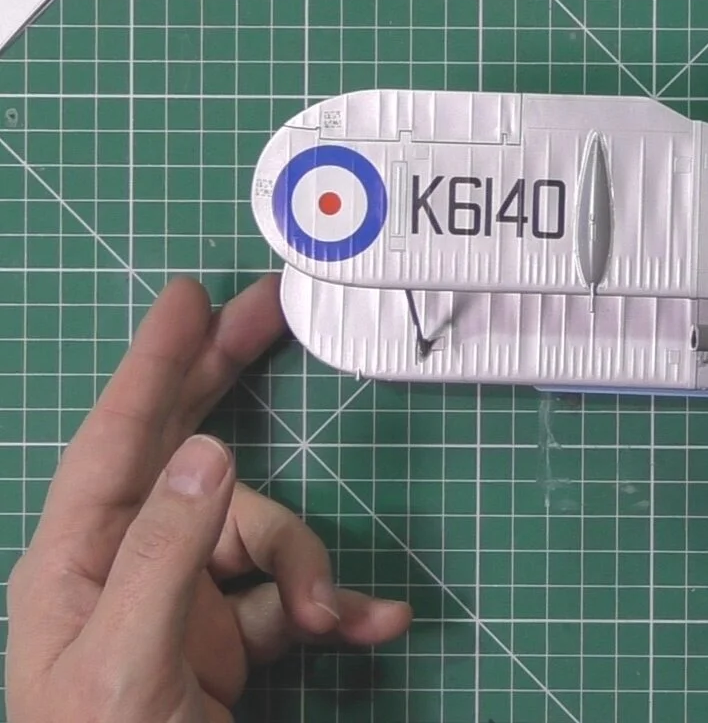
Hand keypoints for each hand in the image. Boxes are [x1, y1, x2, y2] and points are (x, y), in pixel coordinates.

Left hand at [5, 276, 412, 721]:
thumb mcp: (129, 662)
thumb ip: (166, 554)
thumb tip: (207, 453)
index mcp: (79, 563)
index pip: (118, 443)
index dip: (153, 366)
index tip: (185, 298)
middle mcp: (130, 569)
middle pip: (189, 455)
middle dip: (230, 387)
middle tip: (269, 314)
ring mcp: (182, 605)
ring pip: (266, 540)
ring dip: (312, 570)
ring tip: (334, 618)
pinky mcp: (229, 646)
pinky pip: (294, 602)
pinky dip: (337, 608)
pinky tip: (374, 624)